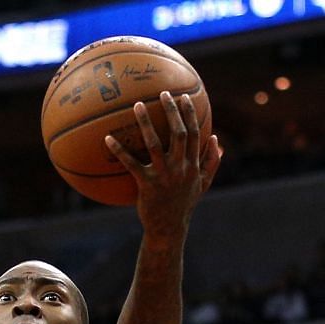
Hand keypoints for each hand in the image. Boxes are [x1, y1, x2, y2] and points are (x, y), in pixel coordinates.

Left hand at [106, 91, 222, 238]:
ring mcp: (163, 176)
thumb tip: (217, 141)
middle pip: (179, 134)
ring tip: (137, 105)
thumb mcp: (202, 185)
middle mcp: (180, 168)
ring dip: (146, 122)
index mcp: (193, 165)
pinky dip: (119, 151)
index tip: (184, 96)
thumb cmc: (184, 205)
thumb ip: (211, 163)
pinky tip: (107, 138)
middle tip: (163, 93)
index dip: (190, 114)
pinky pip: (131, 164)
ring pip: (155, 144)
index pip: (195, 134)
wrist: (169, 229)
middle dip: (172, 111)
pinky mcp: (147, 185)